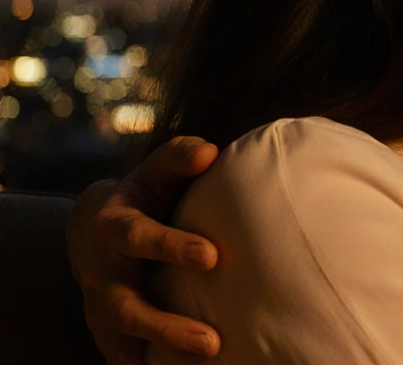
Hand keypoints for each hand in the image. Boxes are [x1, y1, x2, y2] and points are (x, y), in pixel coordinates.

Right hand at [67, 137, 222, 362]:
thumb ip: (180, 157)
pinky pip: (122, 355)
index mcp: (114, 228)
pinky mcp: (107, 331)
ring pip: (125, 340)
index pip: (139, 238)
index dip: (172, 247)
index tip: (212, 256)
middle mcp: (102, 273)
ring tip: (208, 358)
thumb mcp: (156, 171)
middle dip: (167, 326)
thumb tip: (211, 151)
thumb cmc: (145, 194)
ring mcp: (100, 307)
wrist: (96, 228)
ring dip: (163, 354)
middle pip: (128, 307)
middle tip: (213, 340)